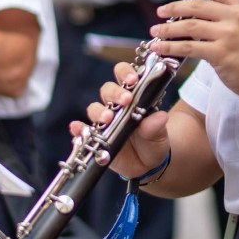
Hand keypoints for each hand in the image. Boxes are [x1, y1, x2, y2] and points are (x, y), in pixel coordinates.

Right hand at [72, 62, 170, 177]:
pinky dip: (78, 129)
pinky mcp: (94, 138)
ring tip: (107, 119)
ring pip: (94, 108)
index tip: (133, 80)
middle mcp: (116, 106)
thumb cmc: (153, 142)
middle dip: (115, 93)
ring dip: (99, 111)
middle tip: (125, 100)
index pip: (125, 76)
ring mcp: (103, 122)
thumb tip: (161, 117)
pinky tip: (77, 129)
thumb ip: (156, 126)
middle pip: (108, 90)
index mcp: (133, 97)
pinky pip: (82, 131)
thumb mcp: (159, 135)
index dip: (126, 73)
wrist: (147, 165)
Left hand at [150, 0, 238, 98]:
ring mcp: (227, 35)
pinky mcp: (219, 53)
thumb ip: (225, 17)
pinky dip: (170, 47)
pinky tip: (160, 48)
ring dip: (168, 29)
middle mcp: (234, 18)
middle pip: (196, 6)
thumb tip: (195, 15)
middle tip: (160, 12)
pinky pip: (188, 47)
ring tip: (156, 31)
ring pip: (189, 26)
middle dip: (174, 8)